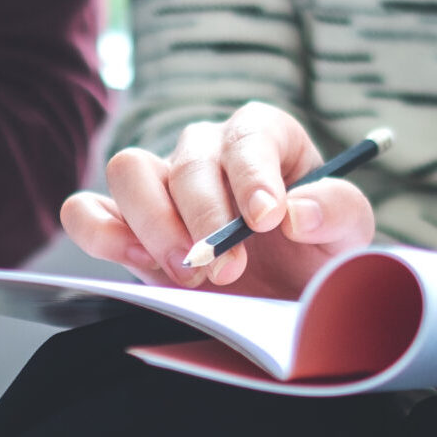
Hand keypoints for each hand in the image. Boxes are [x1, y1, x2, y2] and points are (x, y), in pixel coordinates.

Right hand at [60, 103, 375, 299]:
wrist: (286, 300)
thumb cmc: (317, 255)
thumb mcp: (349, 234)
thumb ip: (337, 211)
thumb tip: (296, 211)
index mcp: (265, 138)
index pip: (249, 135)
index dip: (254, 174)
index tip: (266, 218)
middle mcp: (208, 151)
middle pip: (188, 160)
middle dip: (206, 219)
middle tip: (227, 271)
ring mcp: (161, 184)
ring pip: (129, 171)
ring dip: (155, 225)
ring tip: (188, 275)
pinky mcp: (124, 223)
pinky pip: (86, 210)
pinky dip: (101, 233)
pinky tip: (139, 263)